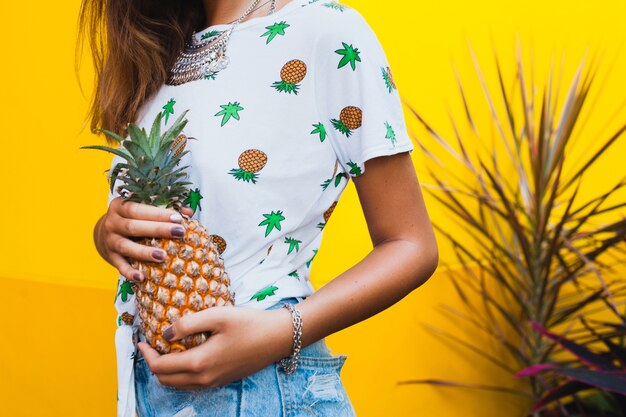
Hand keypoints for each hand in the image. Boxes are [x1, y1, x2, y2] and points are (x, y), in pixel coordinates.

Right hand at [95, 197, 194, 281]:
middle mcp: (112, 223)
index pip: (138, 208)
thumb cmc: (132, 219)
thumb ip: (164, 208)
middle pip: (133, 226)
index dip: (158, 213)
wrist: (104, 234)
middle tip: (179, 233)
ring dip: (144, 252)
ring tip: (163, 256)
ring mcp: (109, 241)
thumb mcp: (142, 209)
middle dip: (158, 229)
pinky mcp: (110, 257)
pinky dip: (130, 272)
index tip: (178, 218)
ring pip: (126, 247)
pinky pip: (120, 266)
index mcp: (120, 206)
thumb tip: (187, 212)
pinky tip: (142, 277)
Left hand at [137, 305, 293, 389]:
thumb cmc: (249, 324)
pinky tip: (186, 354)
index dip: (146, 354)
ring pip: (178, 384)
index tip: (142, 339)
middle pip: (165, 380)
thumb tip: (165, 333)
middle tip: (150, 344)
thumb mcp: (217, 315)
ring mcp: (214, 382)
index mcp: (199, 363)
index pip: (160, 366)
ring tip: (165, 348)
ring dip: (166, 370)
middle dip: (153, 363)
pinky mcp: (222, 380)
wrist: (278, 338)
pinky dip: (181, 373)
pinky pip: (192, 383)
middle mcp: (204, 379)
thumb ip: (188, 324)